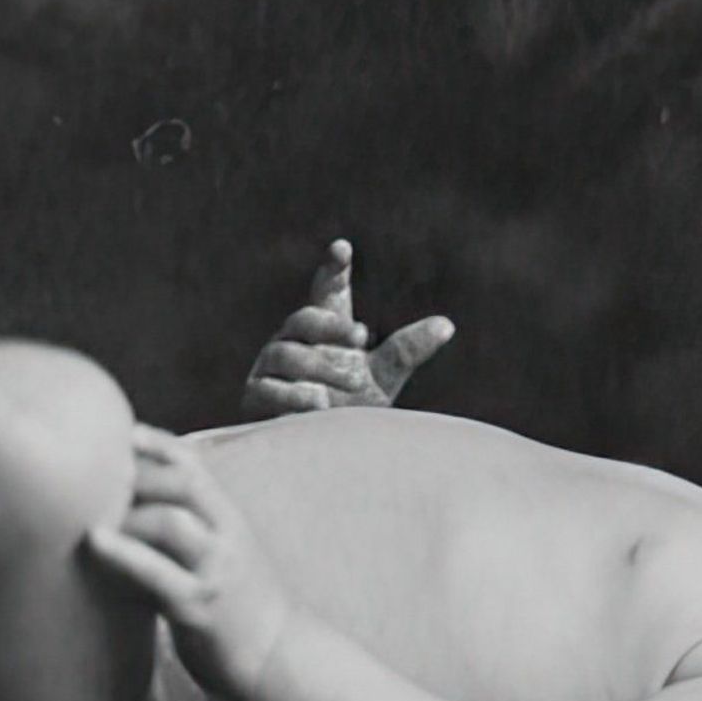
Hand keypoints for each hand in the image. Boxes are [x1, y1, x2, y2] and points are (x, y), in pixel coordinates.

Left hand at [86, 424, 289, 699]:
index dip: (155, 443)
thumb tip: (134, 506)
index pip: (194, 464)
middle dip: (136, 471)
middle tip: (92, 473)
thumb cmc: (240, 607)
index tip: (117, 433)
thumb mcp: (226, 553)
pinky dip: (123, 554)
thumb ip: (193, 526)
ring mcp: (215, 571)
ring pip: (169, 522)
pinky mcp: (198, 607)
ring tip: (84, 512)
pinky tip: (95, 542)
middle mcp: (227, 537)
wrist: (276, 658)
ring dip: (124, 513)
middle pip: (182, 481)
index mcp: (231, 519)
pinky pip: (156, 573)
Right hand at [240, 239, 454, 418]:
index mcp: (323, 330)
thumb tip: (447, 324)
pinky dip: (297, 397)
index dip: (333, 270)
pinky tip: (318, 405)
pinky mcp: (254, 396)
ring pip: (288, 354)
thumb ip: (405, 350)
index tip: (343, 247)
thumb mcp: (383, 378)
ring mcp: (269, 367)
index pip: (327, 293)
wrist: (321, 453)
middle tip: (361, 336)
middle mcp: (292, 341)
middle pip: (305, 319)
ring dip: (321, 368)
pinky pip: (271, 388)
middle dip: (331, 327)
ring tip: (348, 384)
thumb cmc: (350, 408)